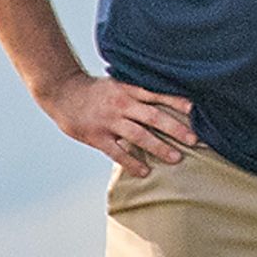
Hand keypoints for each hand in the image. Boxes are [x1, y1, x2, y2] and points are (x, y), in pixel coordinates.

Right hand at [41, 73, 197, 175]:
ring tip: (176, 158)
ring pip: (138, 135)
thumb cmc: (95, 91)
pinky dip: (132, 162)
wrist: (61, 91)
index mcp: (127, 90)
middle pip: (153, 116)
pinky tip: (145, 172)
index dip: (176, 101)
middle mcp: (121, 104)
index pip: (156, 95)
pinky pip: (117, 152)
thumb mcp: (117, 85)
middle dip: (175, 128)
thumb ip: (138, 93)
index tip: (194, 109)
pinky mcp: (97, 136)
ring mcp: (109, 121)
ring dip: (159, 147)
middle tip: (194, 139)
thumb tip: (166, 102)